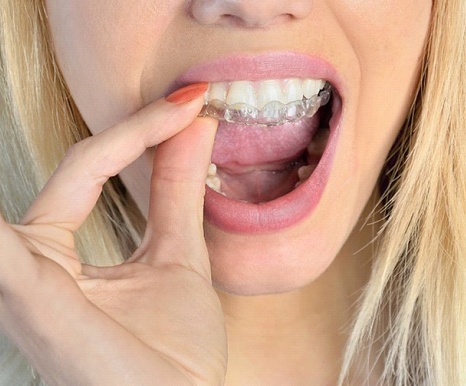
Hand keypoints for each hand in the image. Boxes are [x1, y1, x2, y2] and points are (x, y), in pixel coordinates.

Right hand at [0, 92, 226, 384]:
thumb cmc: (172, 356)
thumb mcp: (177, 256)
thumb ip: (176, 189)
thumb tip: (195, 122)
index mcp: (60, 260)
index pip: (93, 167)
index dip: (143, 131)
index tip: (193, 103)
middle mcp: (33, 267)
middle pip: (77, 169)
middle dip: (131, 131)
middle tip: (192, 96)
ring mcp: (26, 285)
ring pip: (41, 190)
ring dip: (95, 152)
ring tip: (152, 113)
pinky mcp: (33, 301)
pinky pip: (6, 249)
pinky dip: (7, 232)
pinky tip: (21, 218)